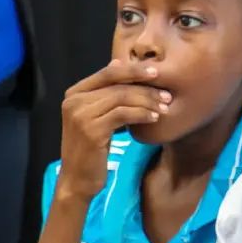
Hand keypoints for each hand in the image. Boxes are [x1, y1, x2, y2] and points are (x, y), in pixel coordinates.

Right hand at [55, 60, 170, 200]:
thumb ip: (105, 93)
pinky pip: (123, 114)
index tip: (156, 72)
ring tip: (165, 107)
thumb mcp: (96, 116)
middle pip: (117, 85)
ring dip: (147, 101)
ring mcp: (81, 115)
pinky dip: (142, 114)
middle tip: (167, 94)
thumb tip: (118, 62)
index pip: (107, 73)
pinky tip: (155, 118)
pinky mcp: (91, 130)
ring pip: (122, 98)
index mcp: (74, 93)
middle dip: (145, 88)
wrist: (77, 180)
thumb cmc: (90, 149)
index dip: (133, 70)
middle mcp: (74, 101)